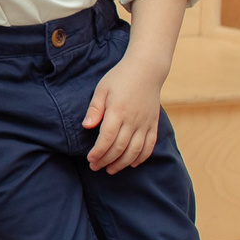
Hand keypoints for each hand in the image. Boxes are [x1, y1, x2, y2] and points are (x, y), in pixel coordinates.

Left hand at [83, 54, 165, 171]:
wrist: (147, 70)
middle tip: (95, 167)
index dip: (98, 152)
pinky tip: (131, 163)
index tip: (90, 160)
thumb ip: (95, 108)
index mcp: (118, 111)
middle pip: (120, 147)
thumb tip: (86, 126)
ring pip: (135, 150)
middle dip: (106, 161)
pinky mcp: (153, 124)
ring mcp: (145, 123)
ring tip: (110, 169)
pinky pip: (149, 145)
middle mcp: (133, 120)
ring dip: (122, 163)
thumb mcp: (102, 89)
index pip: (106, 138)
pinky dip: (141, 157)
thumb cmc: (120, 78)